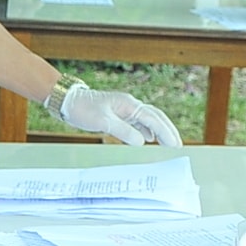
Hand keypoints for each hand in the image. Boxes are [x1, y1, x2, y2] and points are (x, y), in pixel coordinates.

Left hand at [57, 83, 182, 146]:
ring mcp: (125, 108)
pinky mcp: (119, 113)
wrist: (67, 100)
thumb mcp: (103, 122)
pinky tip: (149, 138)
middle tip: (178, 145)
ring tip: (168, 143)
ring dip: (160, 130)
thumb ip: (124, 132)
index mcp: (129, 105)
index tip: (175, 145)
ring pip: (149, 119)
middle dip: (168, 131)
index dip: (166, 132)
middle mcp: (130, 105)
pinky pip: (139, 121)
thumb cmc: (83, 109)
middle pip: (156, 117)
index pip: (153, 119)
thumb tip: (142, 142)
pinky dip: (147, 130)